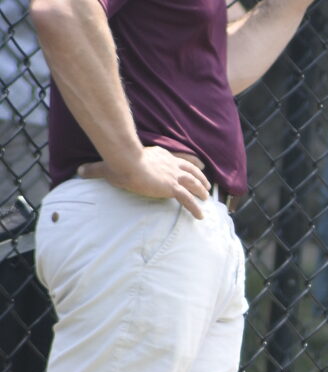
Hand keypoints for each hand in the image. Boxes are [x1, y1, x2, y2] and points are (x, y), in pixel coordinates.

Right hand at [77, 148, 209, 217]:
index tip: (186, 169)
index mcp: (158, 156)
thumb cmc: (117, 163)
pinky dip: (195, 208)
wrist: (126, 162)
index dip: (181, 165)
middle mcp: (169, 164)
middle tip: (205, 185)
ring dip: (201, 191)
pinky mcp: (172, 187)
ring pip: (193, 184)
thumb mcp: (106, 166)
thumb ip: (94, 169)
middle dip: (198, 177)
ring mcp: (172, 176)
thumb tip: (78, 172)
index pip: (173, 160)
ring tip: (206, 199)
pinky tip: (200, 216)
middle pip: (189, 170)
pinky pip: (188, 200)